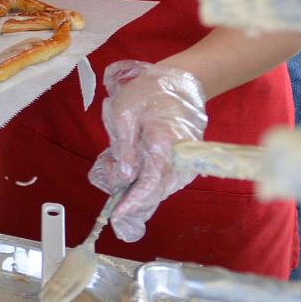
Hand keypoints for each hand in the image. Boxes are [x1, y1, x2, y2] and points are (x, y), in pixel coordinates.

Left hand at [88, 61, 206, 242]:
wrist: (181, 84)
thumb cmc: (148, 94)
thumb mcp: (125, 111)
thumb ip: (125, 145)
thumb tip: (126, 176)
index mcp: (166, 143)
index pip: (152, 181)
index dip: (134, 200)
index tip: (118, 213)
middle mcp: (180, 159)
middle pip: (158, 191)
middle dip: (135, 205)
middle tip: (116, 217)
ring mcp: (184, 163)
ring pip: (161, 189)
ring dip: (139, 197)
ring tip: (120, 199)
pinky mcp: (182, 164)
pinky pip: (164, 182)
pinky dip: (147, 188)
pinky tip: (130, 187)